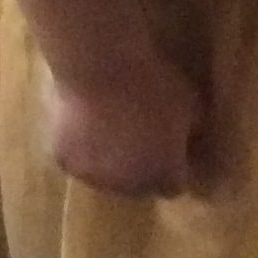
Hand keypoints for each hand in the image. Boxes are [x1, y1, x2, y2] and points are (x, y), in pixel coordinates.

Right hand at [43, 48, 202, 197]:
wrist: (101, 69)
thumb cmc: (152, 85)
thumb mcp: (191, 104)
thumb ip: (193, 131)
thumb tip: (190, 140)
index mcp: (163, 175)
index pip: (173, 186)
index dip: (174, 169)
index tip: (173, 151)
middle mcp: (128, 188)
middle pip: (139, 187)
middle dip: (143, 169)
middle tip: (141, 139)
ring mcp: (93, 178)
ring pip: (106, 178)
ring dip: (111, 162)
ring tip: (111, 130)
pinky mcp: (64, 162)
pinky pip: (79, 161)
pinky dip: (84, 149)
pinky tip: (85, 125)